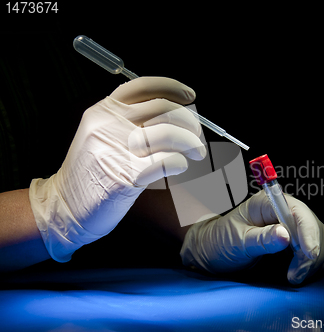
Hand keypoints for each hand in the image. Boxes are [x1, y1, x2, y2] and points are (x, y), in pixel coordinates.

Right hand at [29, 77, 205, 261]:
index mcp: (103, 111)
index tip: (190, 95)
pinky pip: (166, 161)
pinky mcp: (126, 176)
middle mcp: (108, 125)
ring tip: (197, 152)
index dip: (172, 87)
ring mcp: (116, 149)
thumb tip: (175, 115)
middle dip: (189, 121)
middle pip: (162, 109)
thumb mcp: (101, 135)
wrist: (65, 207)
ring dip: (191, 143)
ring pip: (168, 134)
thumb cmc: (91, 172)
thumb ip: (128, 121)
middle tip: (198, 135)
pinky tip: (180, 166)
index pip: (142, 86)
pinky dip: (180, 162)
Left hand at [180, 190, 323, 283]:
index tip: (308, 254)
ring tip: (294, 276)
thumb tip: (285, 235)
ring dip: (313, 261)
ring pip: (320, 239)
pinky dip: (313, 265)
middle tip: (295, 275)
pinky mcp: (297, 240)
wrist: (214, 253)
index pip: (298, 212)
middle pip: (313, 227)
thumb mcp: (237, 241)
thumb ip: (261, 239)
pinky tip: (299, 273)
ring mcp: (292, 225)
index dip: (308, 232)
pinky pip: (317, 250)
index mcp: (268, 203)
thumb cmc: (221, 242)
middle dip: (310, 253)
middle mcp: (284, 210)